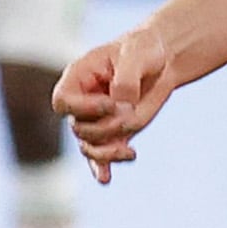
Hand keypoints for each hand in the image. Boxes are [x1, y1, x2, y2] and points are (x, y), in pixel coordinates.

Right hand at [53, 29, 181, 184]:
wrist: (163, 60)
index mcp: (78, 77)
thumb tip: (121, 106)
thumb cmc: (145, 49)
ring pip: (90, 147)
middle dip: (105, 128)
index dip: (83, 108)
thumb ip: (126, 80)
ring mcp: (97, 119)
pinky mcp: (114, 132)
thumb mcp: (137, 54)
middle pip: (80, 129)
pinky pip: (102, 156)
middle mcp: (83, 101)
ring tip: (129, 153)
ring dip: (108, 152)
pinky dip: (103, 167)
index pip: (63, 102)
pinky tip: (105, 179)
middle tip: (132, 114)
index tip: (111, 102)